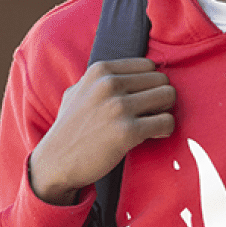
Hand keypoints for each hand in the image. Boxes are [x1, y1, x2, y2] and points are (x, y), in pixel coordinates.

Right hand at [28, 58, 175, 205]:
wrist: (56, 161)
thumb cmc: (70, 128)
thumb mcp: (77, 91)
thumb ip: (100, 79)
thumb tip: (130, 72)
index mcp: (100, 70)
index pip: (148, 65)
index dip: (149, 83)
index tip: (142, 99)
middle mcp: (109, 84)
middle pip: (161, 79)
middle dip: (160, 98)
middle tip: (149, 114)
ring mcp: (118, 107)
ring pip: (169, 96)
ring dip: (164, 111)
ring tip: (151, 123)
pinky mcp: (127, 131)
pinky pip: (166, 122)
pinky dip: (164, 129)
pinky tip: (152, 135)